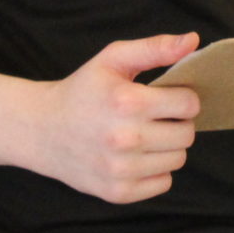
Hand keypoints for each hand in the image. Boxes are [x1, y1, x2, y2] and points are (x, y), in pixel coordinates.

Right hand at [32, 33, 200, 203]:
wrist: (40, 130)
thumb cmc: (82, 91)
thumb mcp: (113, 59)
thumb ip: (156, 47)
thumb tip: (193, 40)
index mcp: (127, 102)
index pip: (189, 104)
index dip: (182, 98)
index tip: (165, 97)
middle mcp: (124, 138)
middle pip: (187, 135)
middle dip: (177, 123)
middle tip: (155, 118)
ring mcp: (119, 169)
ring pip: (178, 159)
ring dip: (167, 147)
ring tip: (144, 136)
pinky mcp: (116, 192)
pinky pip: (163, 183)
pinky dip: (156, 171)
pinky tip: (136, 157)